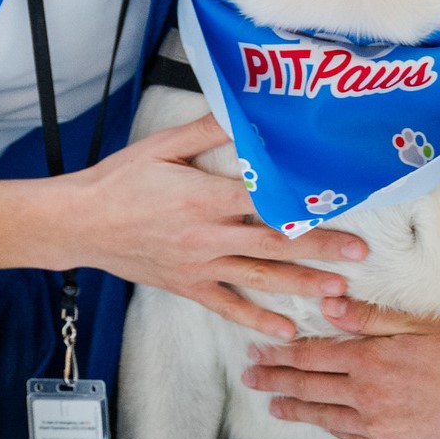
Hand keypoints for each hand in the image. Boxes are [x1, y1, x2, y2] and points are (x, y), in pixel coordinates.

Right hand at [61, 115, 366, 337]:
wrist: (81, 222)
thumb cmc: (121, 180)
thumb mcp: (164, 146)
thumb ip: (208, 129)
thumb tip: (243, 110)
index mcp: (205, 197)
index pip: (264, 201)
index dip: (302, 203)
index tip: (337, 204)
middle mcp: (208, 235)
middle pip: (274, 242)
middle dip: (320, 248)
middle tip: (358, 253)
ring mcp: (200, 265)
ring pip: (260, 276)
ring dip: (302, 283)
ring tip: (337, 289)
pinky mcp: (189, 285)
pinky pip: (228, 305)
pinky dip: (257, 318)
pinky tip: (286, 328)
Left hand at [241, 297, 439, 438]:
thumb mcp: (422, 323)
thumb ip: (371, 317)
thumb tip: (330, 305)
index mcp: (372, 360)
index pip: (312, 356)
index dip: (281, 354)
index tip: (259, 352)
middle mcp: (369, 396)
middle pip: (310, 387)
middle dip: (276, 381)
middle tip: (252, 377)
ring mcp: (379, 426)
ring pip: (326, 416)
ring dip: (296, 408)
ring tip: (274, 405)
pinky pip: (352, 437)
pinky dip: (330, 428)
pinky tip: (322, 423)